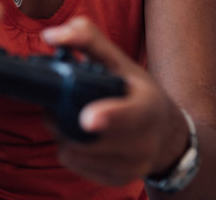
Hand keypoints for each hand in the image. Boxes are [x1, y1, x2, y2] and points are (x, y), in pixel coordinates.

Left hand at [41, 17, 190, 186]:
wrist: (164, 132)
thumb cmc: (135, 91)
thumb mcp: (119, 60)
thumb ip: (87, 39)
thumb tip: (51, 35)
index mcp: (149, 107)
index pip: (130, 116)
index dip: (109, 117)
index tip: (88, 119)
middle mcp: (145, 140)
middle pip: (92, 138)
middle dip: (65, 119)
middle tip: (57, 103)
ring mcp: (133, 165)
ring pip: (78, 152)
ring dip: (62, 134)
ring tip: (67, 117)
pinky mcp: (118, 179)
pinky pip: (76, 166)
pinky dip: (69, 150)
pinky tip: (77, 136)